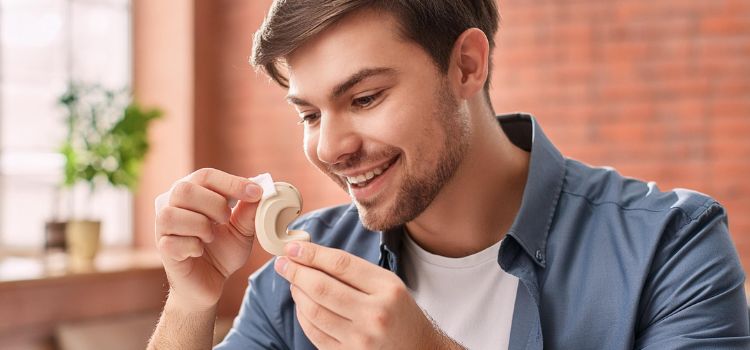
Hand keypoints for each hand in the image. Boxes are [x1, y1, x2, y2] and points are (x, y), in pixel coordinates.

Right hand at [154, 168, 261, 310]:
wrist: (211, 282)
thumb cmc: (223, 251)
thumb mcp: (243, 230)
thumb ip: (249, 211)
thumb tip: (259, 191)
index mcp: (194, 194)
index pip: (205, 176)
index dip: (231, 182)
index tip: (256, 193)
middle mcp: (174, 206)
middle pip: (184, 189)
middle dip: (213, 204)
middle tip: (226, 219)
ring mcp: (164, 227)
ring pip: (172, 214)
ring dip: (200, 226)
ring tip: (210, 237)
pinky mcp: (163, 248)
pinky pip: (172, 241)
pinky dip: (192, 246)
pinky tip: (199, 250)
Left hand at [274, 242, 463, 348]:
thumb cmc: (400, 312)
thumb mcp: (388, 284)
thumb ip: (353, 270)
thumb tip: (311, 255)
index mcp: (386, 289)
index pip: (341, 265)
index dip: (312, 253)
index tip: (292, 246)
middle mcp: (375, 314)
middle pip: (323, 288)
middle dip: (296, 272)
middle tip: (282, 262)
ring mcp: (361, 339)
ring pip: (314, 312)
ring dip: (297, 293)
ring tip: (293, 282)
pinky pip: (315, 334)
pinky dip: (303, 316)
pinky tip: (301, 304)